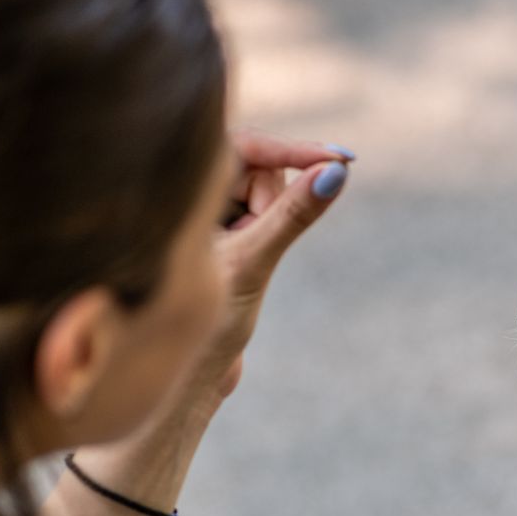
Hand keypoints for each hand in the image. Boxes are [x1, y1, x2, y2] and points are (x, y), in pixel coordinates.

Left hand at [188, 130, 353, 410]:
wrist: (183, 370)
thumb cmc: (202, 321)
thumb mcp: (254, 261)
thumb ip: (293, 215)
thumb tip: (336, 174)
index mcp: (175, 186)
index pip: (248, 145)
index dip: (296, 151)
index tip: (341, 160)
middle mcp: (183, 188)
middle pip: (257, 168)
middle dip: (271, 206)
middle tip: (255, 247)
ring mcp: (198, 205)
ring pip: (261, 192)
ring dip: (267, 225)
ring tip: (240, 263)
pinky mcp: (213, 223)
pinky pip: (258, 210)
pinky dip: (263, 233)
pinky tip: (239, 265)